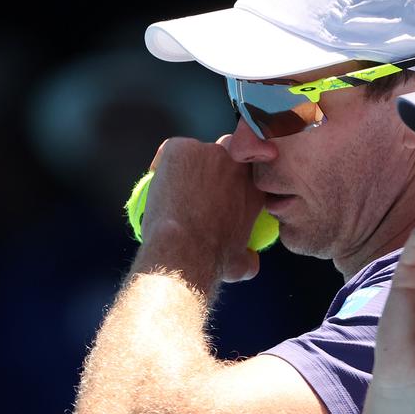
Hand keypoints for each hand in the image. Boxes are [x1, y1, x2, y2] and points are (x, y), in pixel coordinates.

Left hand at [134, 135, 263, 289]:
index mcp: (256, 186)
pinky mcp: (181, 148)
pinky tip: (158, 180)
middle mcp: (238, 162)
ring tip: (177, 185)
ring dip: (191, 163)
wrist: (185, 250)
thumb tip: (251, 260)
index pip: (249, 171)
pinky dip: (163, 163)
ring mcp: (209, 151)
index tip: (222, 193)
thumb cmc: (213, 261)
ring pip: (198, 150)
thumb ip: (249, 258)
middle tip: (201, 185)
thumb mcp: (240, 265)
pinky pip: (171, 150)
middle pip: (228, 151)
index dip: (234, 180)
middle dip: (218, 162)